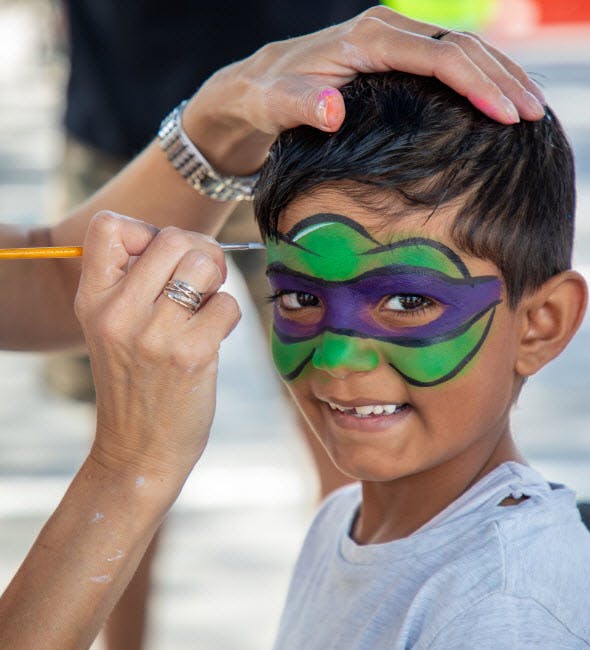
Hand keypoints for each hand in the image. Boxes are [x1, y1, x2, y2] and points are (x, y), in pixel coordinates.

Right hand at [75, 212, 239, 482]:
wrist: (140, 449)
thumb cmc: (135, 381)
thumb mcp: (112, 328)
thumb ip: (135, 281)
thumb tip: (189, 241)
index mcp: (93, 299)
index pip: (109, 226)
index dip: (146, 231)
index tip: (161, 261)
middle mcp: (118, 312)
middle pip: (174, 237)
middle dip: (200, 251)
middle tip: (203, 279)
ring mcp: (154, 334)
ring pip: (205, 264)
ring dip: (217, 282)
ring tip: (207, 306)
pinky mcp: (191, 354)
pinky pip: (227, 303)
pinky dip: (228, 316)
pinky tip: (213, 338)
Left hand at [186, 5, 544, 173]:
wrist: (256, 85)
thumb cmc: (266, 97)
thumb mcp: (272, 104)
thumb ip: (298, 105)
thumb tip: (331, 110)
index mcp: (367, 39)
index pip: (437, 56)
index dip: (477, 85)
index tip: (507, 116)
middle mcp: (385, 31)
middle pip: (460, 47)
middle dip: (502, 79)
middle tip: (535, 115)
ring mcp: (392, 40)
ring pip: (460, 50)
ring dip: (499, 76)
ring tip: (531, 107)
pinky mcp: (394, 56)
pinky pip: (447, 61)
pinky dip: (478, 78)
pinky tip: (496, 100)